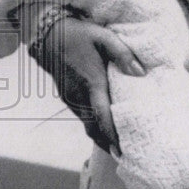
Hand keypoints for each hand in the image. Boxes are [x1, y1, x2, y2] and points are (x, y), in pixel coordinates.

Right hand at [23, 8, 145, 151]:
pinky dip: (92, 126)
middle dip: (108, 143)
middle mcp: (79, 95)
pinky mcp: (66, 96)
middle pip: (94, 128)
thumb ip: (122, 54)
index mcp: (91, 82)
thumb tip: (140, 72)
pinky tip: (103, 127)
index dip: (112, 136)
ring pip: (86, 125)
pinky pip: (81, 117)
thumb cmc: (78, 34)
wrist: (48, 33)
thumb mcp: (103, 36)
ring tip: (118, 145)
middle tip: (126, 155)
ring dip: (100, 136)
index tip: (123, 150)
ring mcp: (70, 97)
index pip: (102, 116)